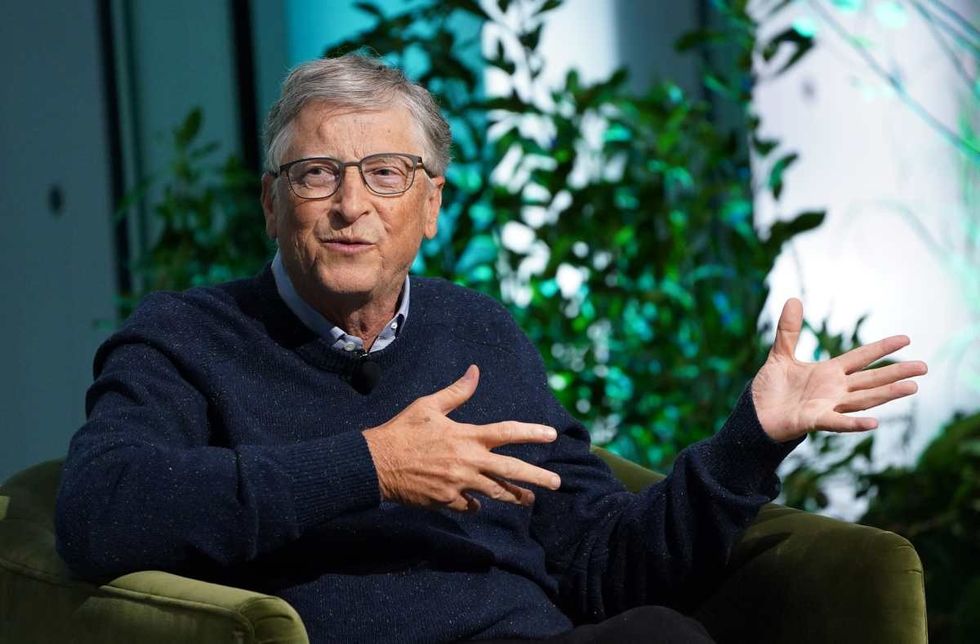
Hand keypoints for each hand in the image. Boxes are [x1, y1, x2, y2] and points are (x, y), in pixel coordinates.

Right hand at [362, 365, 561, 511]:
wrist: (376, 464)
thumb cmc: (403, 430)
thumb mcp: (429, 405)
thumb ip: (456, 392)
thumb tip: (474, 372)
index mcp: (467, 436)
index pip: (507, 433)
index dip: (532, 433)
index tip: (552, 436)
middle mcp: (468, 462)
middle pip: (511, 471)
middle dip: (537, 477)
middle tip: (558, 483)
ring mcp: (459, 484)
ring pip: (496, 493)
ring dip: (515, 496)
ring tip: (530, 500)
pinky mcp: (447, 501)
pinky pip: (469, 505)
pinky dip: (477, 504)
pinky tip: (480, 503)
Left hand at [751, 298, 927, 442]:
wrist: (754, 415)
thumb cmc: (772, 389)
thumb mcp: (780, 355)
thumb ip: (789, 330)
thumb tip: (793, 299)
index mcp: (829, 372)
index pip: (860, 357)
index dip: (881, 348)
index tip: (906, 339)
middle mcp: (834, 389)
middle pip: (870, 379)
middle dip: (896, 372)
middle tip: (924, 366)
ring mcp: (827, 406)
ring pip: (862, 399)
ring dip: (886, 394)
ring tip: (912, 387)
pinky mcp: (813, 421)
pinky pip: (837, 422)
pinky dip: (854, 424)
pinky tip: (873, 424)